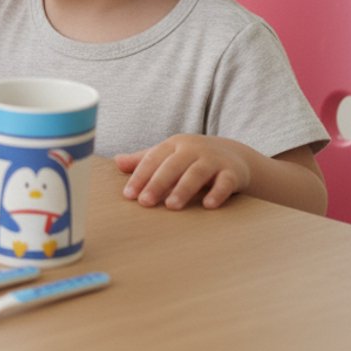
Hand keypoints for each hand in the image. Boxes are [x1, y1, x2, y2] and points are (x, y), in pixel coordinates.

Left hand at [115, 134, 252, 210]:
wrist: (234, 155)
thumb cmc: (192, 159)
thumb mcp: (169, 156)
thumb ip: (144, 160)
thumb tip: (116, 162)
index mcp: (174, 145)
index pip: (153, 159)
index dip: (140, 176)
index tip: (129, 195)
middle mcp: (193, 149)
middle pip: (172, 166)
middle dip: (157, 183)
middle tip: (145, 202)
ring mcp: (214, 159)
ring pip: (196, 173)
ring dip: (183, 189)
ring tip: (171, 206)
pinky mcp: (232, 172)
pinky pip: (225, 182)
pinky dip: (217, 193)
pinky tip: (208, 205)